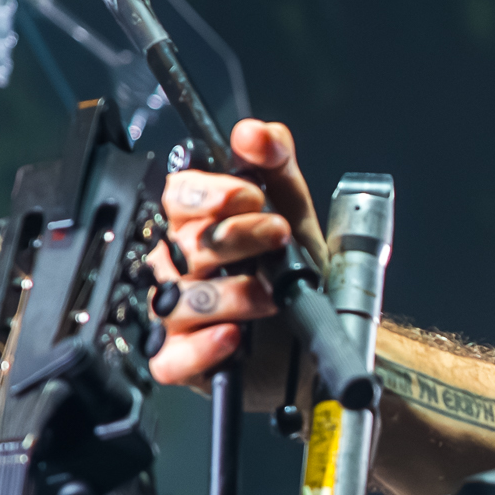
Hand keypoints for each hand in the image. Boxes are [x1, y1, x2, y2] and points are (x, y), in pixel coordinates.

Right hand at [147, 119, 326, 406]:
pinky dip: (205, 347)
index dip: (213, 195)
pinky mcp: (178, 360)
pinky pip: (173, 356)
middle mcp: (175, 267)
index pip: (177, 197)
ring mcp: (173, 314)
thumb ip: (277, 168)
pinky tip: (235, 336)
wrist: (322, 343)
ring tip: (272, 294)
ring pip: (179, 297)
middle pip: (183, 244)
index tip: (253, 196)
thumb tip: (256, 133)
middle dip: (235, 237)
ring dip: (232, 293)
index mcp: (194, 226)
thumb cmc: (296, 279)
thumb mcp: (295, 217)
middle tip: (276, 237)